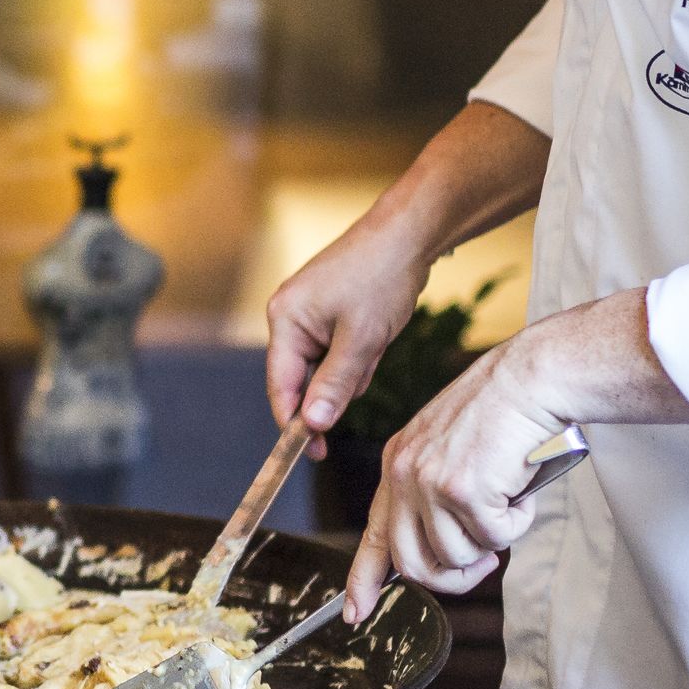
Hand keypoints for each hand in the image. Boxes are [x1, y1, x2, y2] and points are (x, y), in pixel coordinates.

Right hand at [265, 220, 430, 455]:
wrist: (408, 234)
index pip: (281, 386)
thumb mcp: (362, 339)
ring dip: (354, 367)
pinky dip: (359, 352)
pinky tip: (377, 332)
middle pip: (304, 379)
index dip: (296, 423)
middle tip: (367, 362)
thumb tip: (313, 425)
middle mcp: (288, 317)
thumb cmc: (381, 277)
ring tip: (376, 338)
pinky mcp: (328, 311)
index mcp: (285, 320)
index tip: (315, 453)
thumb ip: (334, 385)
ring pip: (326, 368)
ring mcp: (308, 313)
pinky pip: (338, 350)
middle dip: (339, 384)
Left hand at [352, 335, 564, 600]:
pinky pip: (494, 539)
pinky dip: (517, 523)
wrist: (531, 377)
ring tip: (508, 504)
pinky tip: (521, 490)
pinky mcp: (463, 490)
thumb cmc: (503, 411)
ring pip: (457, 556)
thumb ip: (435, 494)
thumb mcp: (450, 448)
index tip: (355, 613)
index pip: (374, 534)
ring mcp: (430, 483)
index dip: (363, 580)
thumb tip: (448, 552)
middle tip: (484, 563)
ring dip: (492, 543)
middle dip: (452, 578)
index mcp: (397, 463)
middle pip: (413, 563)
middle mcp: (404, 474)